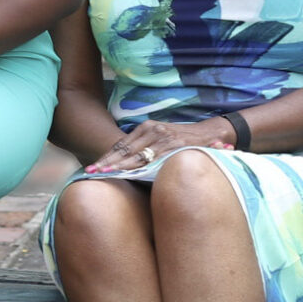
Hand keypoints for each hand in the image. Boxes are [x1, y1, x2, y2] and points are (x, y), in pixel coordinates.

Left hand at [84, 118, 233, 173]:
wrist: (212, 134)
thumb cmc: (183, 140)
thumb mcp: (162, 138)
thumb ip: (146, 146)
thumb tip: (122, 161)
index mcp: (147, 127)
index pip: (121, 144)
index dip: (106, 157)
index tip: (93, 169)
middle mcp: (152, 130)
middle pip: (124, 149)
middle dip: (106, 162)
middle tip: (90, 173)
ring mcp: (162, 138)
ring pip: (135, 155)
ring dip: (118, 166)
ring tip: (104, 174)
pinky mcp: (173, 146)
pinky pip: (152, 159)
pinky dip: (138, 167)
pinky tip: (127, 174)